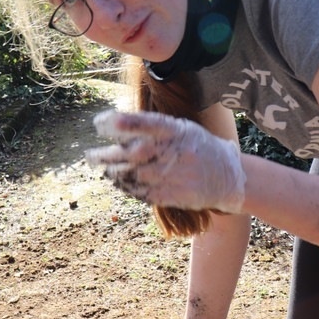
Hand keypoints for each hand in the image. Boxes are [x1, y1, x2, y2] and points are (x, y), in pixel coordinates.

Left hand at [86, 110, 245, 212]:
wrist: (230, 177)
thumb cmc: (199, 147)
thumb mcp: (183, 129)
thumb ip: (155, 129)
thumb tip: (118, 128)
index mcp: (177, 131)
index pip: (143, 123)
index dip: (118, 123)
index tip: (99, 123)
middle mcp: (174, 152)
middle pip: (131, 153)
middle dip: (105, 154)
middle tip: (89, 155)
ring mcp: (174, 176)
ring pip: (132, 175)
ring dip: (113, 173)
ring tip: (104, 169)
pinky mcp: (173, 196)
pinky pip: (141, 192)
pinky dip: (126, 187)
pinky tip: (119, 182)